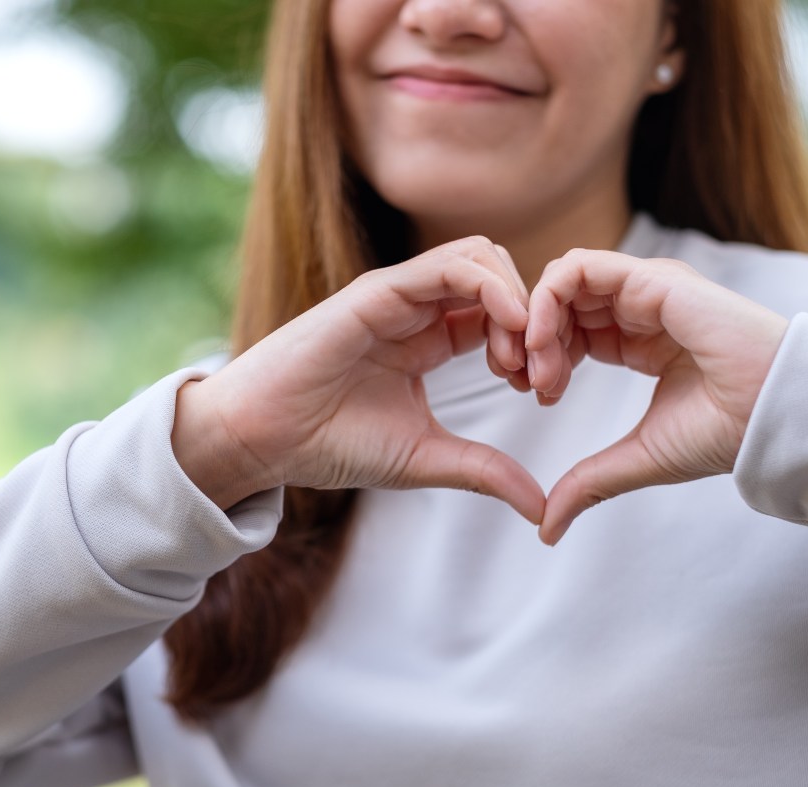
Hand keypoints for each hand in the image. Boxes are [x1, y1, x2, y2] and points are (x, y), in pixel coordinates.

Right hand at [173, 237, 544, 523]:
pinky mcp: (380, 291)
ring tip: (520, 357)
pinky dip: (492, 289)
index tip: (543, 392)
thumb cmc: (332, 444)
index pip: (502, 313)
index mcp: (431, 337)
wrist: (264, 439)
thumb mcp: (427, 458)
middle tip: (538, 374)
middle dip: (535, 319)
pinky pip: (451, 265)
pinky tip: (508, 331)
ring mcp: (399, 294)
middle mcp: (418, 308)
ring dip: (518, 300)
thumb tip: (542, 508)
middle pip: (501, 275)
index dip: (535, 344)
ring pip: (482, 257)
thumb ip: (485, 472)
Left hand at [525, 249, 788, 543]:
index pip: (572, 328)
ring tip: (536, 371)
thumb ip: (589, 483)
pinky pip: (577, 268)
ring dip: (535, 322)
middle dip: (529, 339)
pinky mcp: (651, 278)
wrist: (774, 418)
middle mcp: (642, 306)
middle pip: (560, 301)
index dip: (542, 356)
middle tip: (523, 383)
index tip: (536, 395)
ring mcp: (646, 288)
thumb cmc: (724, 435)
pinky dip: (546, 301)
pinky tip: (545, 345)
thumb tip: (546, 530)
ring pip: (561, 280)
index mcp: (641, 339)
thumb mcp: (638, 458)